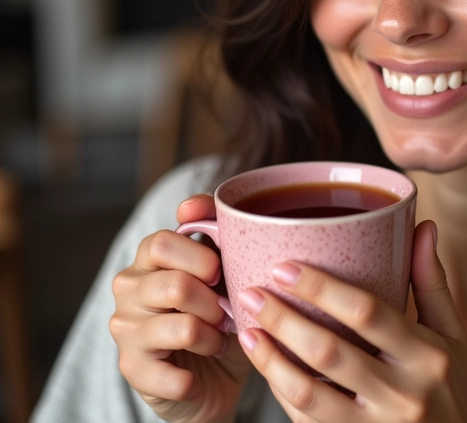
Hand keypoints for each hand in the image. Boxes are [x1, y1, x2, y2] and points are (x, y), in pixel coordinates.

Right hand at [110, 195, 251, 422]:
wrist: (214, 371)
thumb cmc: (220, 308)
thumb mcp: (226, 266)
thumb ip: (214, 229)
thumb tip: (192, 206)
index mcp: (150, 257)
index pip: (162, 242)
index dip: (200, 257)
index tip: (219, 270)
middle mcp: (129, 287)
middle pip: (175, 285)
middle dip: (213, 301)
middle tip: (226, 311)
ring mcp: (125, 329)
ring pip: (183, 327)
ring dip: (213, 337)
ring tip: (220, 340)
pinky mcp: (132, 370)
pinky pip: (173, 374)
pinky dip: (194, 375)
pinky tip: (196, 373)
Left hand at [236, 220, 466, 422]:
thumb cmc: (457, 392)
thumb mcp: (454, 338)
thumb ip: (432, 283)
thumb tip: (423, 226)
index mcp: (428, 356)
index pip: (368, 312)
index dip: (321, 288)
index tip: (284, 267)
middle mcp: (405, 395)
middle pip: (331, 352)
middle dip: (284, 320)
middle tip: (251, 294)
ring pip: (311, 394)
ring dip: (272, 361)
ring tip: (247, 331)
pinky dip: (283, 395)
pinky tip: (268, 370)